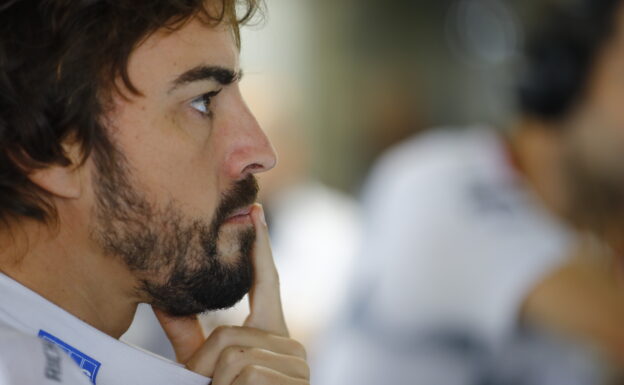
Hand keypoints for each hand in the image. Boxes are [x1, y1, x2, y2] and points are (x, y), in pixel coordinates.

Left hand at [155, 204, 309, 384]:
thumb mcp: (209, 368)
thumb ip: (192, 336)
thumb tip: (163, 301)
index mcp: (273, 334)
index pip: (268, 282)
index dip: (260, 248)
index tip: (255, 212)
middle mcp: (289, 343)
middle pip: (230, 334)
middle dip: (205, 366)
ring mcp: (294, 362)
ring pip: (233, 355)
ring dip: (214, 383)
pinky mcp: (291, 378)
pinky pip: (242, 372)